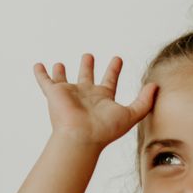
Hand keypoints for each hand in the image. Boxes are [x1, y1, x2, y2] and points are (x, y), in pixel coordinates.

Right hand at [34, 54, 157, 147]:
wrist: (81, 137)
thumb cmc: (105, 130)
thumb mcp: (132, 114)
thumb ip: (145, 101)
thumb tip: (156, 86)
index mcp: (102, 99)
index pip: (109, 81)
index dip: (114, 69)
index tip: (117, 58)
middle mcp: (85, 96)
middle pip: (86, 78)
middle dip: (88, 67)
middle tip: (89, 56)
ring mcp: (69, 94)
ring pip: (64, 80)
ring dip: (62, 72)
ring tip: (60, 63)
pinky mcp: (55, 94)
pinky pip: (45, 82)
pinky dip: (40, 74)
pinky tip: (37, 65)